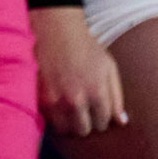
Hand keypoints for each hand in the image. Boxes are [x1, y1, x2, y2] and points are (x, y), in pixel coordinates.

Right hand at [30, 7, 126, 135]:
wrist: (53, 27)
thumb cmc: (84, 45)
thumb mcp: (108, 66)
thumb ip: (116, 96)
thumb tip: (121, 122)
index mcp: (96, 92)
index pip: (103, 123)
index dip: (101, 118)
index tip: (96, 110)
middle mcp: (74, 100)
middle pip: (83, 130)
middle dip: (85, 122)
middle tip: (82, 110)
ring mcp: (53, 99)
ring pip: (63, 129)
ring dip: (67, 122)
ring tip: (67, 109)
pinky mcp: (36, 96)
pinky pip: (47, 119)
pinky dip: (52, 116)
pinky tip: (55, 103)